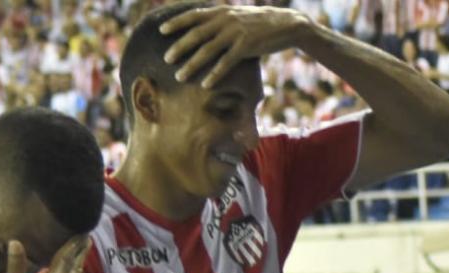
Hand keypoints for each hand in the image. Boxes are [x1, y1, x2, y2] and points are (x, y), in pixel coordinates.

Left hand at [161, 6, 312, 88]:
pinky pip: (227, 62)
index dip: (177, 22)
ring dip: (192, 64)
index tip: (161, 30)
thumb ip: (219, 20)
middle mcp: (226, 20)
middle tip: (165, 59)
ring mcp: (236, 32)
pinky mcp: (247, 46)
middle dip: (180, 47)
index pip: (194, 15)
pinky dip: (215, 74)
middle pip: (197, 34)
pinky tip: (205, 85)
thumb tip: (200, 27)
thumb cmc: (258, 23)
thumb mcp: (236, 16)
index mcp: (222, 12)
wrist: (287, 24)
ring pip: (209, 50)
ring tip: (179, 77)